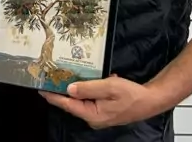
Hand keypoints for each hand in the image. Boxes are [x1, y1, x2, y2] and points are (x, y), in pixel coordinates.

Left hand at [39, 75, 159, 128]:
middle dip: (62, 90)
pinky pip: (91, 98)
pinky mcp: (103, 109)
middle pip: (72, 103)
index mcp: (92, 114)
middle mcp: (93, 117)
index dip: (53, 96)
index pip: (67, 105)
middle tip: (50, 78)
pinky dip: (89, 88)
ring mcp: (98, 115)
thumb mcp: (109, 87)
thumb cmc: (131, 94)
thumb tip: (69, 89)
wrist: (150, 100)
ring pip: (81, 99)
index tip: (41, 89)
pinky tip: (91, 78)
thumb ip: (88, 88)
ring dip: (76, 88)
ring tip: (64, 75)